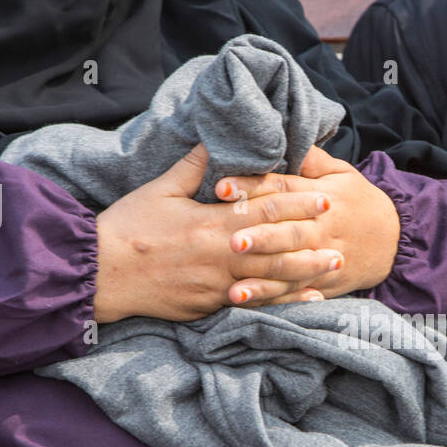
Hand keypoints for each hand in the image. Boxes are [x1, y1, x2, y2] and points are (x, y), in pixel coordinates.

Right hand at [92, 145, 343, 322]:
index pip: (266, 210)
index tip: (327, 198)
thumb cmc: (128, 226)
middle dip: (312, 243)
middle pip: (278, 248)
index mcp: (212, 222)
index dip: (299, 203)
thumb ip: (192, 167)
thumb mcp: (160, 189)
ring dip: (305, 275)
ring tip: (333, 270)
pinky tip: (304, 301)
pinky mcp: (209, 306)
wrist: (102, 272)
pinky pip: (253, 304)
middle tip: (344, 240)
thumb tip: (212, 140)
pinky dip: (281, 302)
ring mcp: (218, 285)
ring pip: (271, 280)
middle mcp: (221, 255)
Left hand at [215, 146, 399, 301]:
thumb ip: (311, 159)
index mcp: (320, 196)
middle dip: (261, 237)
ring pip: (291, 269)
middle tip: (232, 241)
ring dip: (263, 279)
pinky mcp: (323, 283)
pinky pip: (296, 294)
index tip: (221, 188)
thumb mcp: (342, 173)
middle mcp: (320, 229)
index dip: (251, 187)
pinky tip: (251, 305)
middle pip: (287, 232)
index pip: (281, 188)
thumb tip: (281, 136)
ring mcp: (322, 259)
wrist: (395, 240)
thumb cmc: (358, 201)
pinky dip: (274, 301)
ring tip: (235, 287)